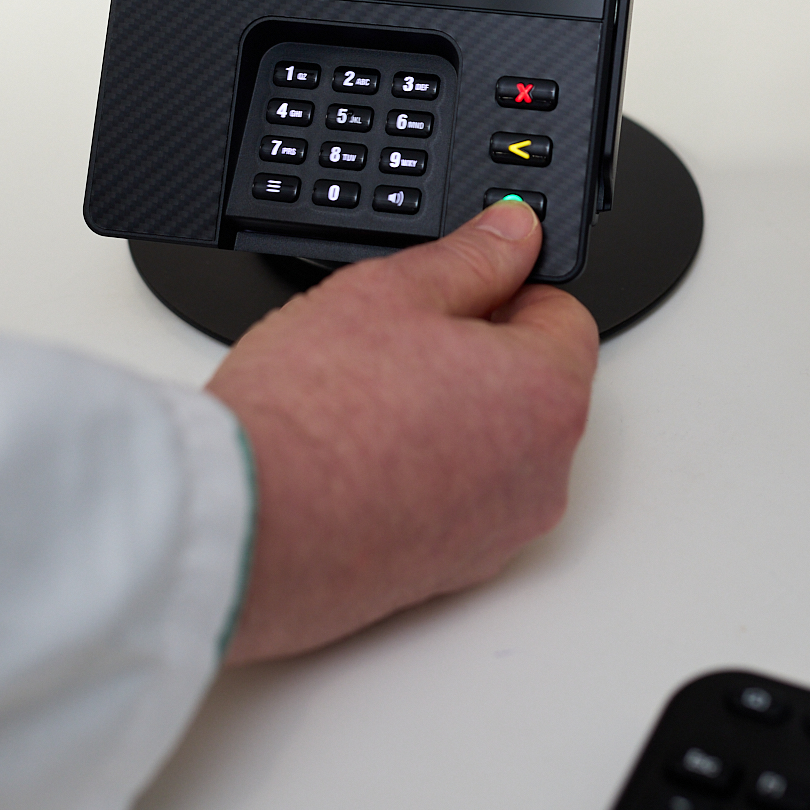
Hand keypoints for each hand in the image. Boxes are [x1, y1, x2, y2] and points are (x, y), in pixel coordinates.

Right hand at [207, 198, 598, 663]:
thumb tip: (514, 235)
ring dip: (450, 417)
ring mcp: (499, 536)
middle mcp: (543, 477)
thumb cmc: (312, 415)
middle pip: (532, 385)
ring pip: (493, 447)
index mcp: (547, 396)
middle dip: (477, 355)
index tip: (456, 287)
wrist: (246, 524)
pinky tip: (359, 455)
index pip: (562, 314)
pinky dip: (423, 474)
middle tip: (397, 341)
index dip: (505, 287)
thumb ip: (470, 257)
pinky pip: (457, 503)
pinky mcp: (450, 574)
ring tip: (368, 402)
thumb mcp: (390, 292)